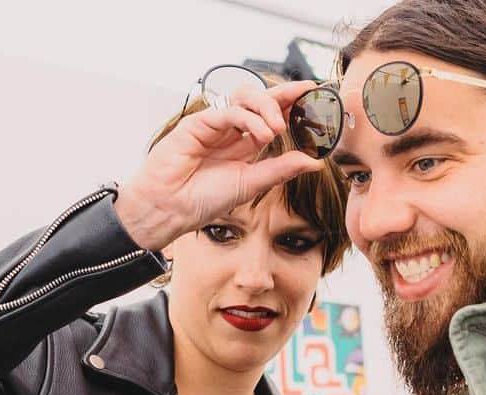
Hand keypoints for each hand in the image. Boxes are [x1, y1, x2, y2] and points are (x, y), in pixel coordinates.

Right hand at [114, 80, 324, 251]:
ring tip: (277, 128)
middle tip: (304, 101)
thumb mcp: (251, 184)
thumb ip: (281, 170)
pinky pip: (227, 110)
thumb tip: (315, 162)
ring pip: (245, 97)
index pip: (272, 117)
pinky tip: (261, 134)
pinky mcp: (198, 123)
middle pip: (260, 100)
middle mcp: (231, 132)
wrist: (170, 208)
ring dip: (266, 107)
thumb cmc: (203, 200)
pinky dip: (248, 118)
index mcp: (245, 146)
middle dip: (284, 96)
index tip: (314, 95)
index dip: (292, 104)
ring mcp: (215, 125)